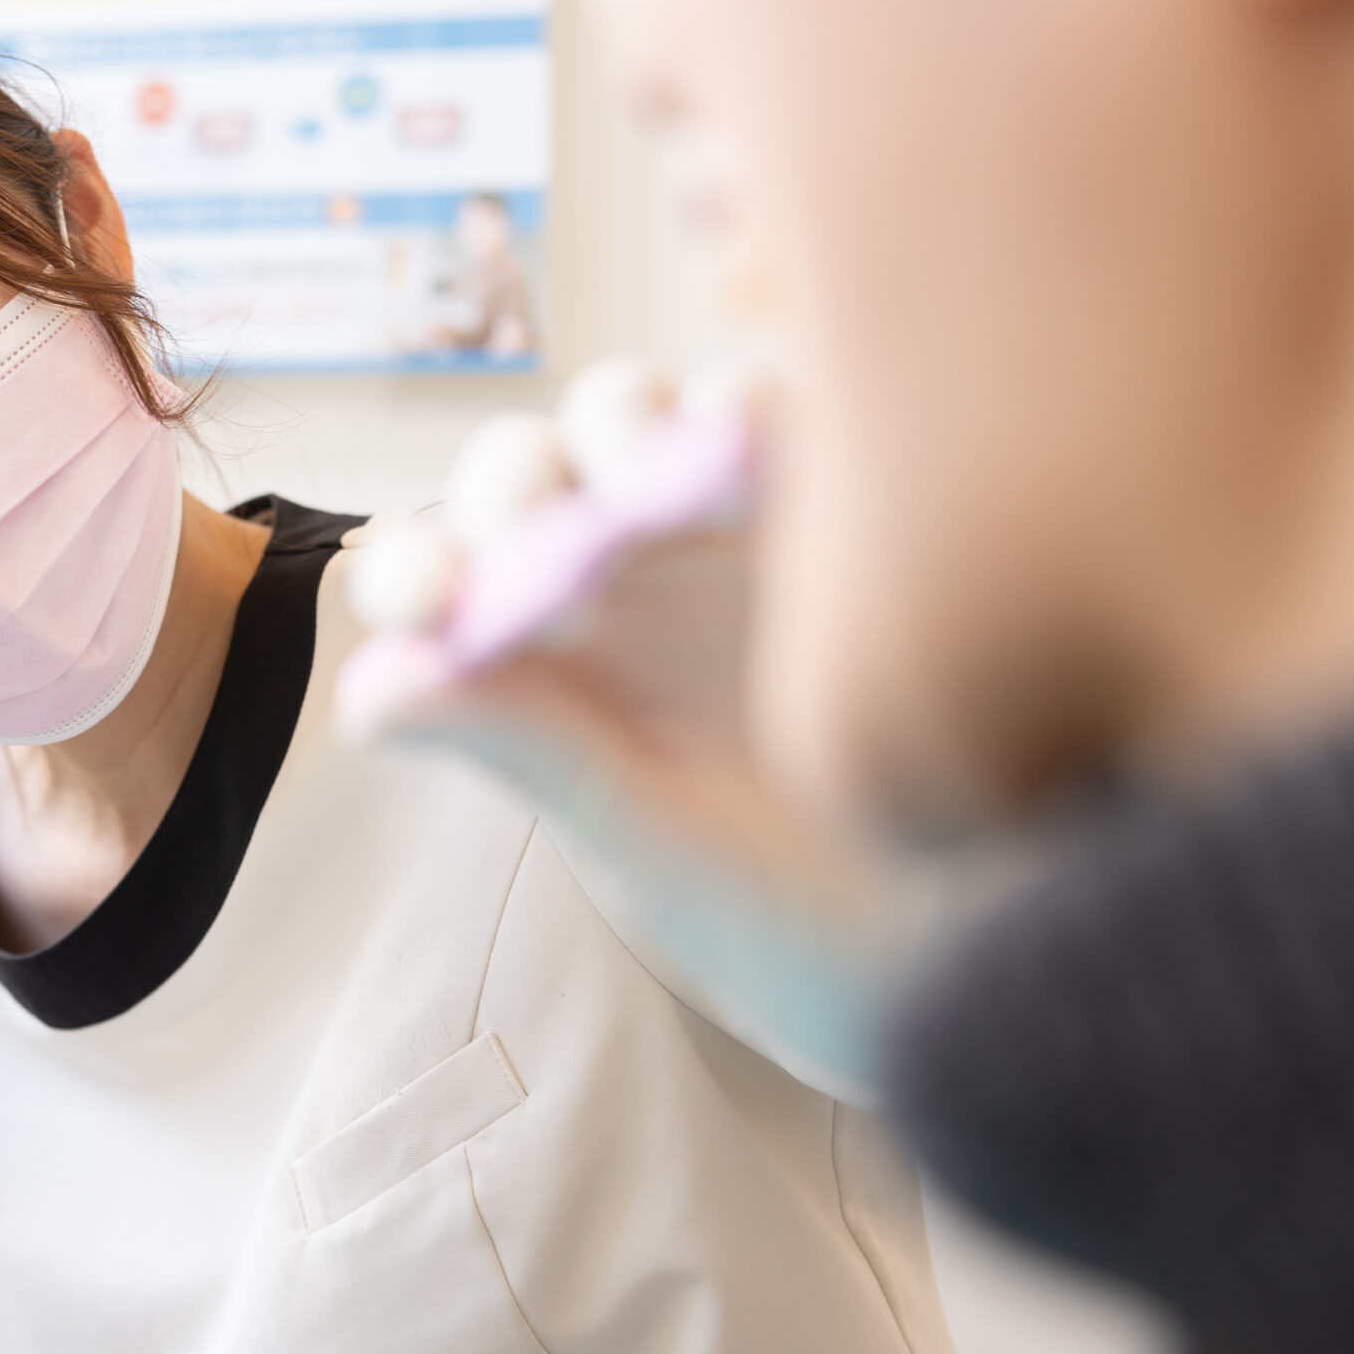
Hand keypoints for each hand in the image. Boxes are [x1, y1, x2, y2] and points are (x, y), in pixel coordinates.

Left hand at [341, 380, 855, 912]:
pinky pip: (772, 416)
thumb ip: (523, 750)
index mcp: (540, 669)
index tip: (426, 602)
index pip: (445, 584)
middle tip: (542, 540)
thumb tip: (369, 693)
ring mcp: (721, 531)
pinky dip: (745, 407)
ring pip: (636, 419)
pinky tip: (743, 444)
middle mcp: (615, 586)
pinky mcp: (830, 500)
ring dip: (617, 423)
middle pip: (526, 477)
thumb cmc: (797, 921)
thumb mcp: (647, 842)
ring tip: (635, 476)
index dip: (417, 572)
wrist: (984, 946)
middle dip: (512, 485)